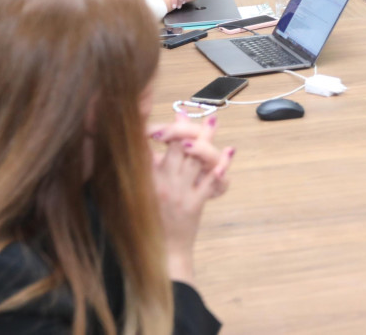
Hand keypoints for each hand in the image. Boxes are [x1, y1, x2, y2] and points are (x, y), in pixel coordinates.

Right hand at [150, 115, 233, 281]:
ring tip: (213, 120)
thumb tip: (145, 146)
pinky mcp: (196, 203)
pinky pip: (211, 180)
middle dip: (186, 126)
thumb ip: (141, 170)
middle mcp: (163, 183)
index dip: (161, 128)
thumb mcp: (135, 195)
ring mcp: (181, 192)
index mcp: (145, 179)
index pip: (150, 145)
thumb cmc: (146, 223)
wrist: (161, 254)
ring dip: (207, 137)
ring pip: (196, 158)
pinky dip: (222, 164)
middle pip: (178, 146)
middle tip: (190, 112)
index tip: (168, 115)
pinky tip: (229, 151)